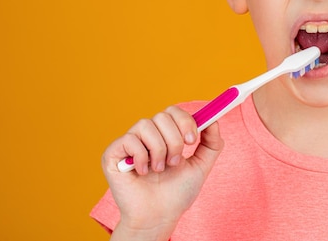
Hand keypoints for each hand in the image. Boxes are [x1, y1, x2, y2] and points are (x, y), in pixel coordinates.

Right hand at [101, 105, 223, 240]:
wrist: (159, 216)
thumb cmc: (177, 192)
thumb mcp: (202, 165)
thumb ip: (212, 142)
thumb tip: (214, 119)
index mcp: (165, 134)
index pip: (173, 111)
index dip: (185, 121)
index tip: (192, 140)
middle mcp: (146, 135)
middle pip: (162, 116)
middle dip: (174, 140)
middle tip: (175, 162)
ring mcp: (129, 143)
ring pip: (145, 125)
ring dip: (159, 150)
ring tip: (159, 170)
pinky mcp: (113, 154)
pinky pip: (129, 139)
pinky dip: (141, 157)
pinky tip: (142, 173)